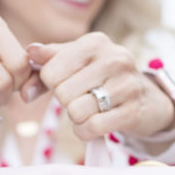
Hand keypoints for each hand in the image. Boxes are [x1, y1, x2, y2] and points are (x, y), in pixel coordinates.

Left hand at [25, 33, 174, 141]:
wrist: (145, 100)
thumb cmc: (100, 79)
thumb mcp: (74, 65)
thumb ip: (47, 62)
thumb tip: (29, 53)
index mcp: (95, 42)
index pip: (50, 72)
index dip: (51, 85)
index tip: (66, 83)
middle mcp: (114, 58)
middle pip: (62, 93)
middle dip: (65, 102)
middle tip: (80, 99)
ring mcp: (127, 84)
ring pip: (76, 111)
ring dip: (76, 118)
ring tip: (89, 110)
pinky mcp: (133, 111)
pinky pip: (92, 127)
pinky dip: (85, 131)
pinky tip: (94, 124)